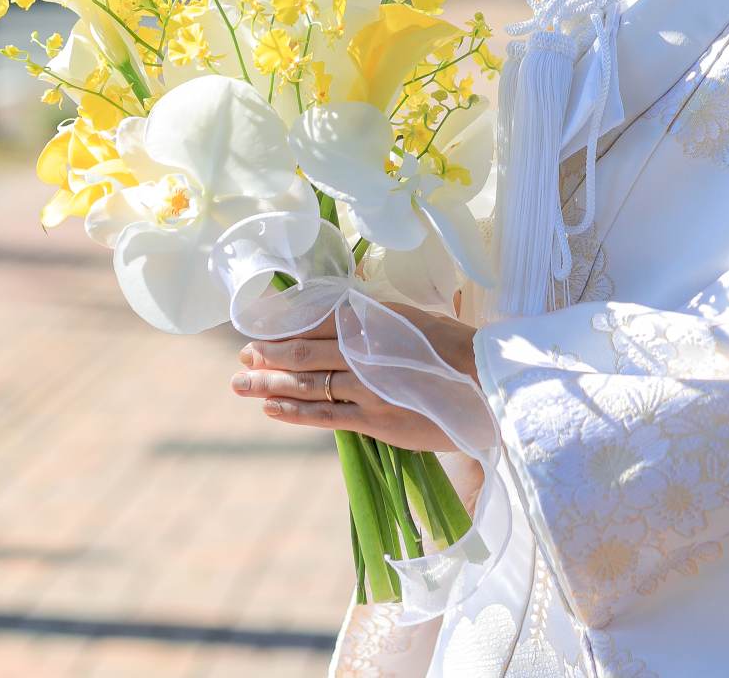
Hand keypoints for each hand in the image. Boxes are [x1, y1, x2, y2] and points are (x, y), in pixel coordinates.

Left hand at [230, 287, 481, 452]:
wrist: (487, 384)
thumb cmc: (455, 348)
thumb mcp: (414, 318)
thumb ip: (377, 316)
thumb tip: (345, 308)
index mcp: (375, 319)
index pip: (317, 318)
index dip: (285, 324)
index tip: (261, 326)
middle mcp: (366, 349)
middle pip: (304, 350)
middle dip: (268, 354)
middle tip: (242, 355)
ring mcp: (368, 386)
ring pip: (307, 383)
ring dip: (269, 382)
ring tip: (240, 383)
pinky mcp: (375, 420)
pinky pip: (324, 416)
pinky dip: (294, 410)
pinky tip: (271, 407)